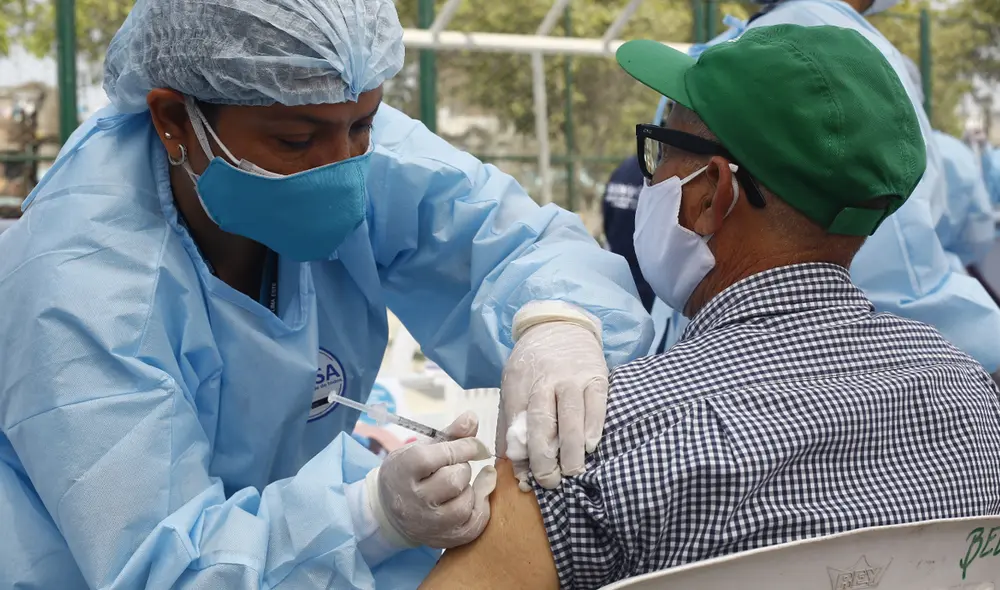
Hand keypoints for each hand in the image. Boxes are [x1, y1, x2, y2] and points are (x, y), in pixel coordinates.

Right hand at [368, 412, 496, 548]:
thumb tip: (473, 416)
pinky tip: (475, 497)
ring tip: (461, 485)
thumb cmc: (408, 473)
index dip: (465, 447)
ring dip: (470, 490)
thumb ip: (450, 434)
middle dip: (463, 469)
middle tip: (457, 468)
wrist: (388, 511)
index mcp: (404, 469)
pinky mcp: (442, 540)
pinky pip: (473, 525)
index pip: (443, 455)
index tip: (475, 446)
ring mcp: (428, 523)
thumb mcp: (421, 449)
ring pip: (465, 504)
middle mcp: (414, 500)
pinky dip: (479, 509)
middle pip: (455, 479)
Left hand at [498, 302, 608, 489]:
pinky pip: (596, 405)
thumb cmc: (533, 364)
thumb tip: (508, 463)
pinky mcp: (597, 376)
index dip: (521, 455)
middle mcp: (545, 380)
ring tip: (572, 471)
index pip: (517, 424)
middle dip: (544, 457)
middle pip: (542, 422)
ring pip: (571, 417)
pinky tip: (590, 446)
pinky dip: (593, 427)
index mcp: (519, 383)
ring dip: (571, 449)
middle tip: (549, 481)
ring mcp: (572, 377)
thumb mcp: (511, 385)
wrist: (560, 324)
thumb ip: (508, 422)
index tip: (525, 478)